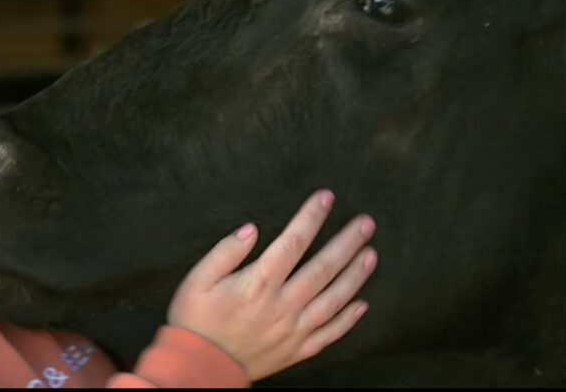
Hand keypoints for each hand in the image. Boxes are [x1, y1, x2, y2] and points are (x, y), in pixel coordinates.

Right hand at [167, 189, 375, 381]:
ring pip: (333, 299)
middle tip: (366, 223)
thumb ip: (225, 252)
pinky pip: (329, 334)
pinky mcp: (296, 350)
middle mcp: (281, 306)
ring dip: (355, 275)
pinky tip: (362, 304)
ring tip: (371, 254)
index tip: (326, 197)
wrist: (198, 368)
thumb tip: (251, 229)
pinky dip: (348, 319)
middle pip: (323, 268)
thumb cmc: (195, 320)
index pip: (293, 243)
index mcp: (258, 284)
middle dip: (347, 242)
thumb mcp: (197, 280)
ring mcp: (293, 330)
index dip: (311, 217)